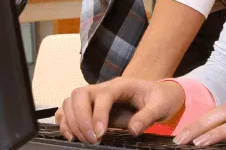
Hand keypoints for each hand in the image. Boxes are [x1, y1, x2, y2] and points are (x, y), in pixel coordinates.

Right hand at [55, 78, 185, 142]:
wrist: (159, 94)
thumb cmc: (159, 97)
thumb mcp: (160, 106)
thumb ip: (147, 116)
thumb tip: (133, 130)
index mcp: (120, 85)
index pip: (103, 96)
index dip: (98, 114)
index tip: (100, 134)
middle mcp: (103, 88)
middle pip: (79, 95)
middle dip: (80, 119)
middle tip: (91, 139)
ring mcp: (94, 96)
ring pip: (70, 101)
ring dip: (71, 121)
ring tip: (81, 139)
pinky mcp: (89, 107)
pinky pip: (68, 109)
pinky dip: (64, 121)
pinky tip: (70, 135)